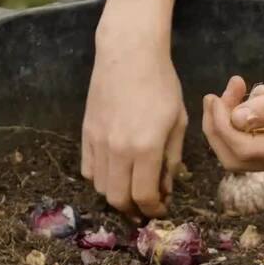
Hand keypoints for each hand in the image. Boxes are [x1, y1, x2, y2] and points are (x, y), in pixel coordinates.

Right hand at [82, 0, 186, 217]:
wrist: (129, 54)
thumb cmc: (161, 84)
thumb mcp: (178, 122)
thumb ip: (171, 159)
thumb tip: (166, 188)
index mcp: (146, 148)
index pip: (145, 195)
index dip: (154, 210)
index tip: (162, 209)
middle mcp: (118, 150)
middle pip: (118, 199)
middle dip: (134, 209)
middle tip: (145, 206)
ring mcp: (98, 143)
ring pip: (101, 188)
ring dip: (117, 194)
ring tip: (132, 189)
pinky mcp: (85, 134)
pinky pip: (88, 170)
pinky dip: (101, 179)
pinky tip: (115, 172)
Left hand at [200, 40, 263, 171]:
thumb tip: (237, 119)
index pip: (241, 150)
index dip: (221, 127)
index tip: (213, 98)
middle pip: (234, 152)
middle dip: (220, 124)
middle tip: (220, 93)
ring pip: (241, 137)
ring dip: (235, 111)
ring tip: (243, 83)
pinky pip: (255, 123)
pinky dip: (251, 105)